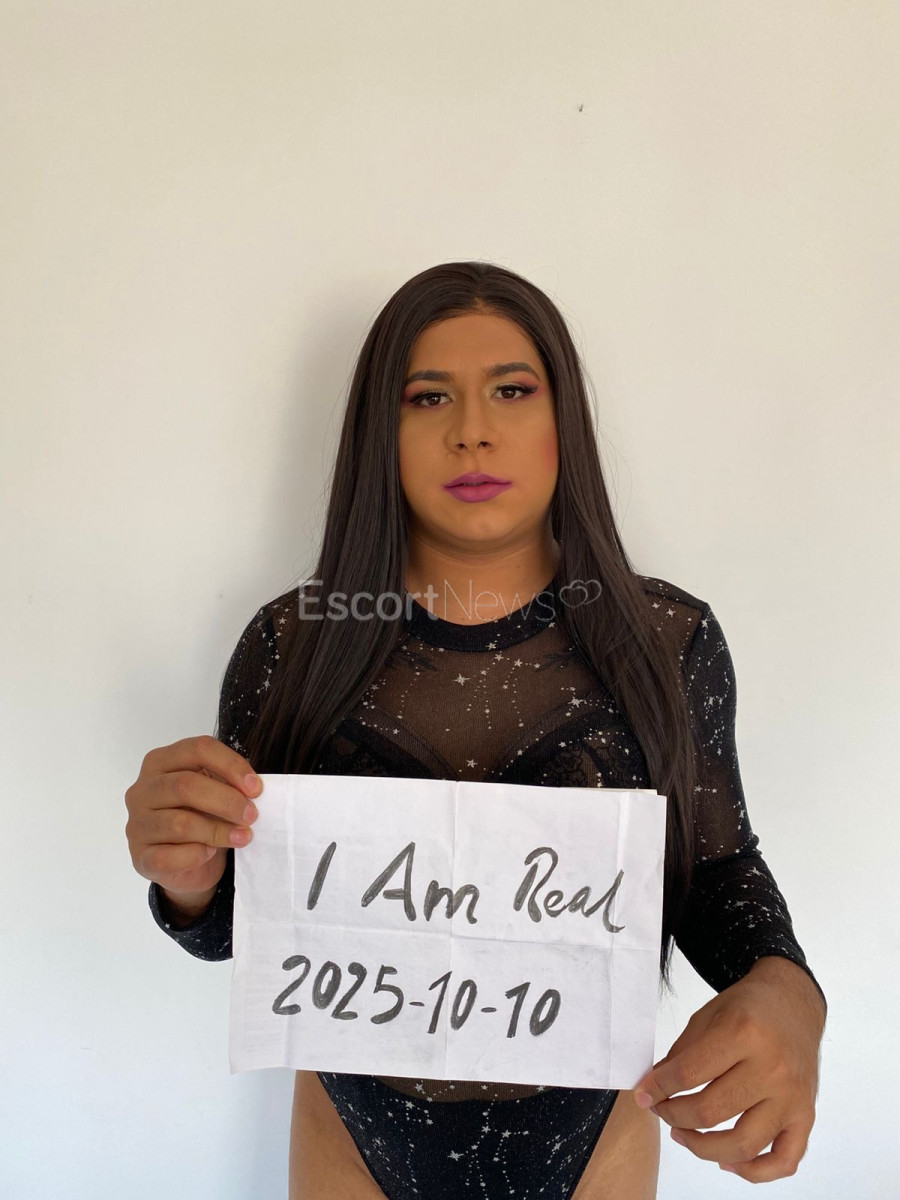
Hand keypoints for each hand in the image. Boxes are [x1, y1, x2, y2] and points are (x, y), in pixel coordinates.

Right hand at [125, 734, 262, 896]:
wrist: (187, 865)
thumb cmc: (201, 818)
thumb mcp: (215, 792)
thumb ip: (227, 784)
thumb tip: (252, 791)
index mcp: (161, 762)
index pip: (197, 749)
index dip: (231, 765)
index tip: (256, 788)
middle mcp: (142, 789)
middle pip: (185, 785)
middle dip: (226, 801)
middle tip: (252, 815)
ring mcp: (137, 823)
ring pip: (179, 823)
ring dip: (218, 831)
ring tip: (242, 837)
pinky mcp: (140, 856)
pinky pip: (169, 856)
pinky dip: (196, 855)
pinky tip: (209, 853)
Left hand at [633, 957, 825, 1181]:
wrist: (794, 1002)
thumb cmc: (748, 1007)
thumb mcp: (707, 1015)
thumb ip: (682, 1053)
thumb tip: (655, 1089)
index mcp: (744, 1033)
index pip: (689, 1074)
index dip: (658, 1088)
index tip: (643, 1093)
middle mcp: (772, 1068)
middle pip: (711, 1112)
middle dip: (674, 1116)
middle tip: (661, 1110)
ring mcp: (792, 1097)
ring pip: (743, 1145)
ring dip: (702, 1148)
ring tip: (682, 1134)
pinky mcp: (806, 1116)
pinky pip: (784, 1160)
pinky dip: (753, 1172)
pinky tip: (726, 1162)